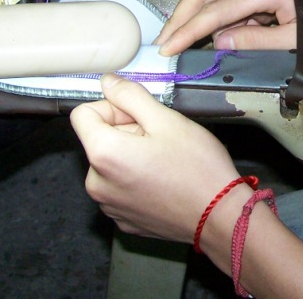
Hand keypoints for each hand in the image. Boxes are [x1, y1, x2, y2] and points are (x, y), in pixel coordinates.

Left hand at [70, 73, 242, 241]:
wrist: (219, 216)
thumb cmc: (197, 167)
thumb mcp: (166, 120)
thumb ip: (130, 96)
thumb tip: (107, 82)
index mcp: (103, 154)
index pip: (83, 114)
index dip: (112, 107)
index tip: (140, 116)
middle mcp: (97, 183)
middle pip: (98, 140)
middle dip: (125, 132)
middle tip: (161, 139)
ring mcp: (108, 206)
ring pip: (110, 164)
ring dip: (130, 156)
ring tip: (164, 161)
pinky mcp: (123, 220)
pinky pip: (120, 188)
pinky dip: (136, 179)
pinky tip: (163, 181)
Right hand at [154, 0, 296, 55]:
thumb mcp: (294, 39)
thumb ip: (258, 40)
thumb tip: (221, 42)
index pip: (217, 12)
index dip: (190, 31)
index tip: (169, 47)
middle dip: (179, 18)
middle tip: (161, 43)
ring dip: (188, 12)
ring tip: (172, 36)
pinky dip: (204, 13)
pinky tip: (197, 32)